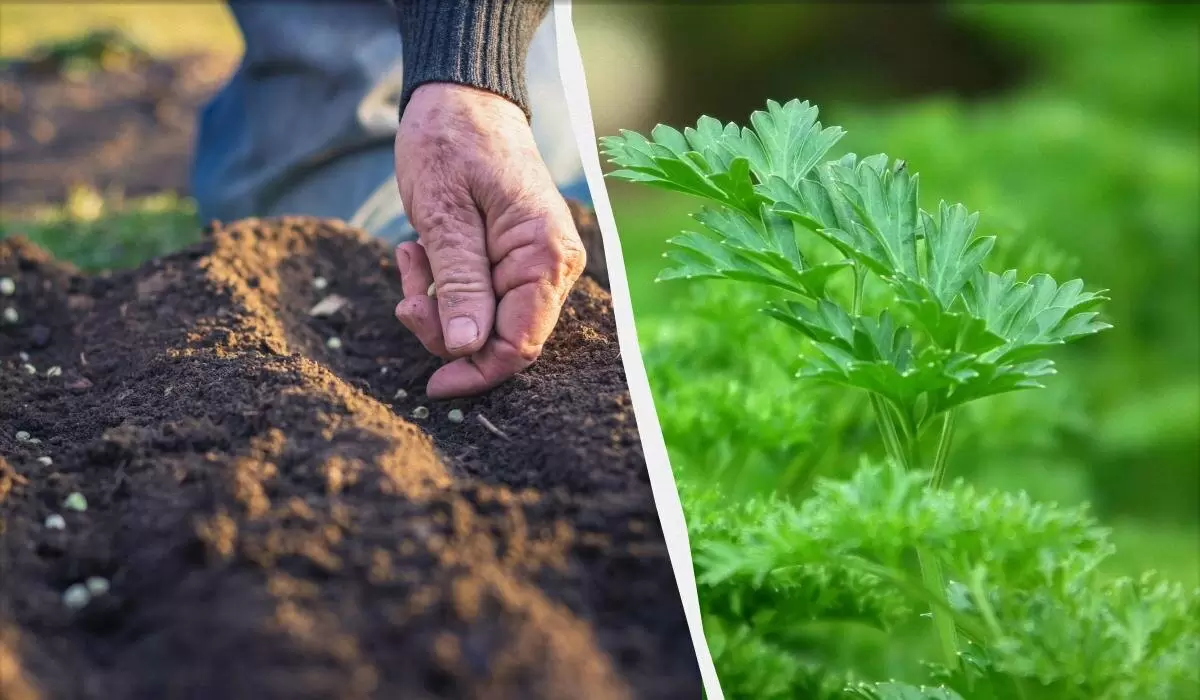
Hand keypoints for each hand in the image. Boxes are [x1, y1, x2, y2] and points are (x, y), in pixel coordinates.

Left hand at [393, 83, 585, 398]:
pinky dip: (443, 287)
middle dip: (447, 331)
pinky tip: (419, 252)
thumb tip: (467, 348)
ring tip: (410, 256)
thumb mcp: (444, 214)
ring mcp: (536, 264)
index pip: (519, 343)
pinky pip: (479, 298)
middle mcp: (553, 266)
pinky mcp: (513, 260)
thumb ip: (460, 283)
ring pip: (485, 322)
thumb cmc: (452, 142)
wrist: (462, 96)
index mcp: (545, 256)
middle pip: (502, 339)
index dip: (476, 372)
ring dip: (439, 305)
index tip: (432, 386)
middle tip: (406, 297)